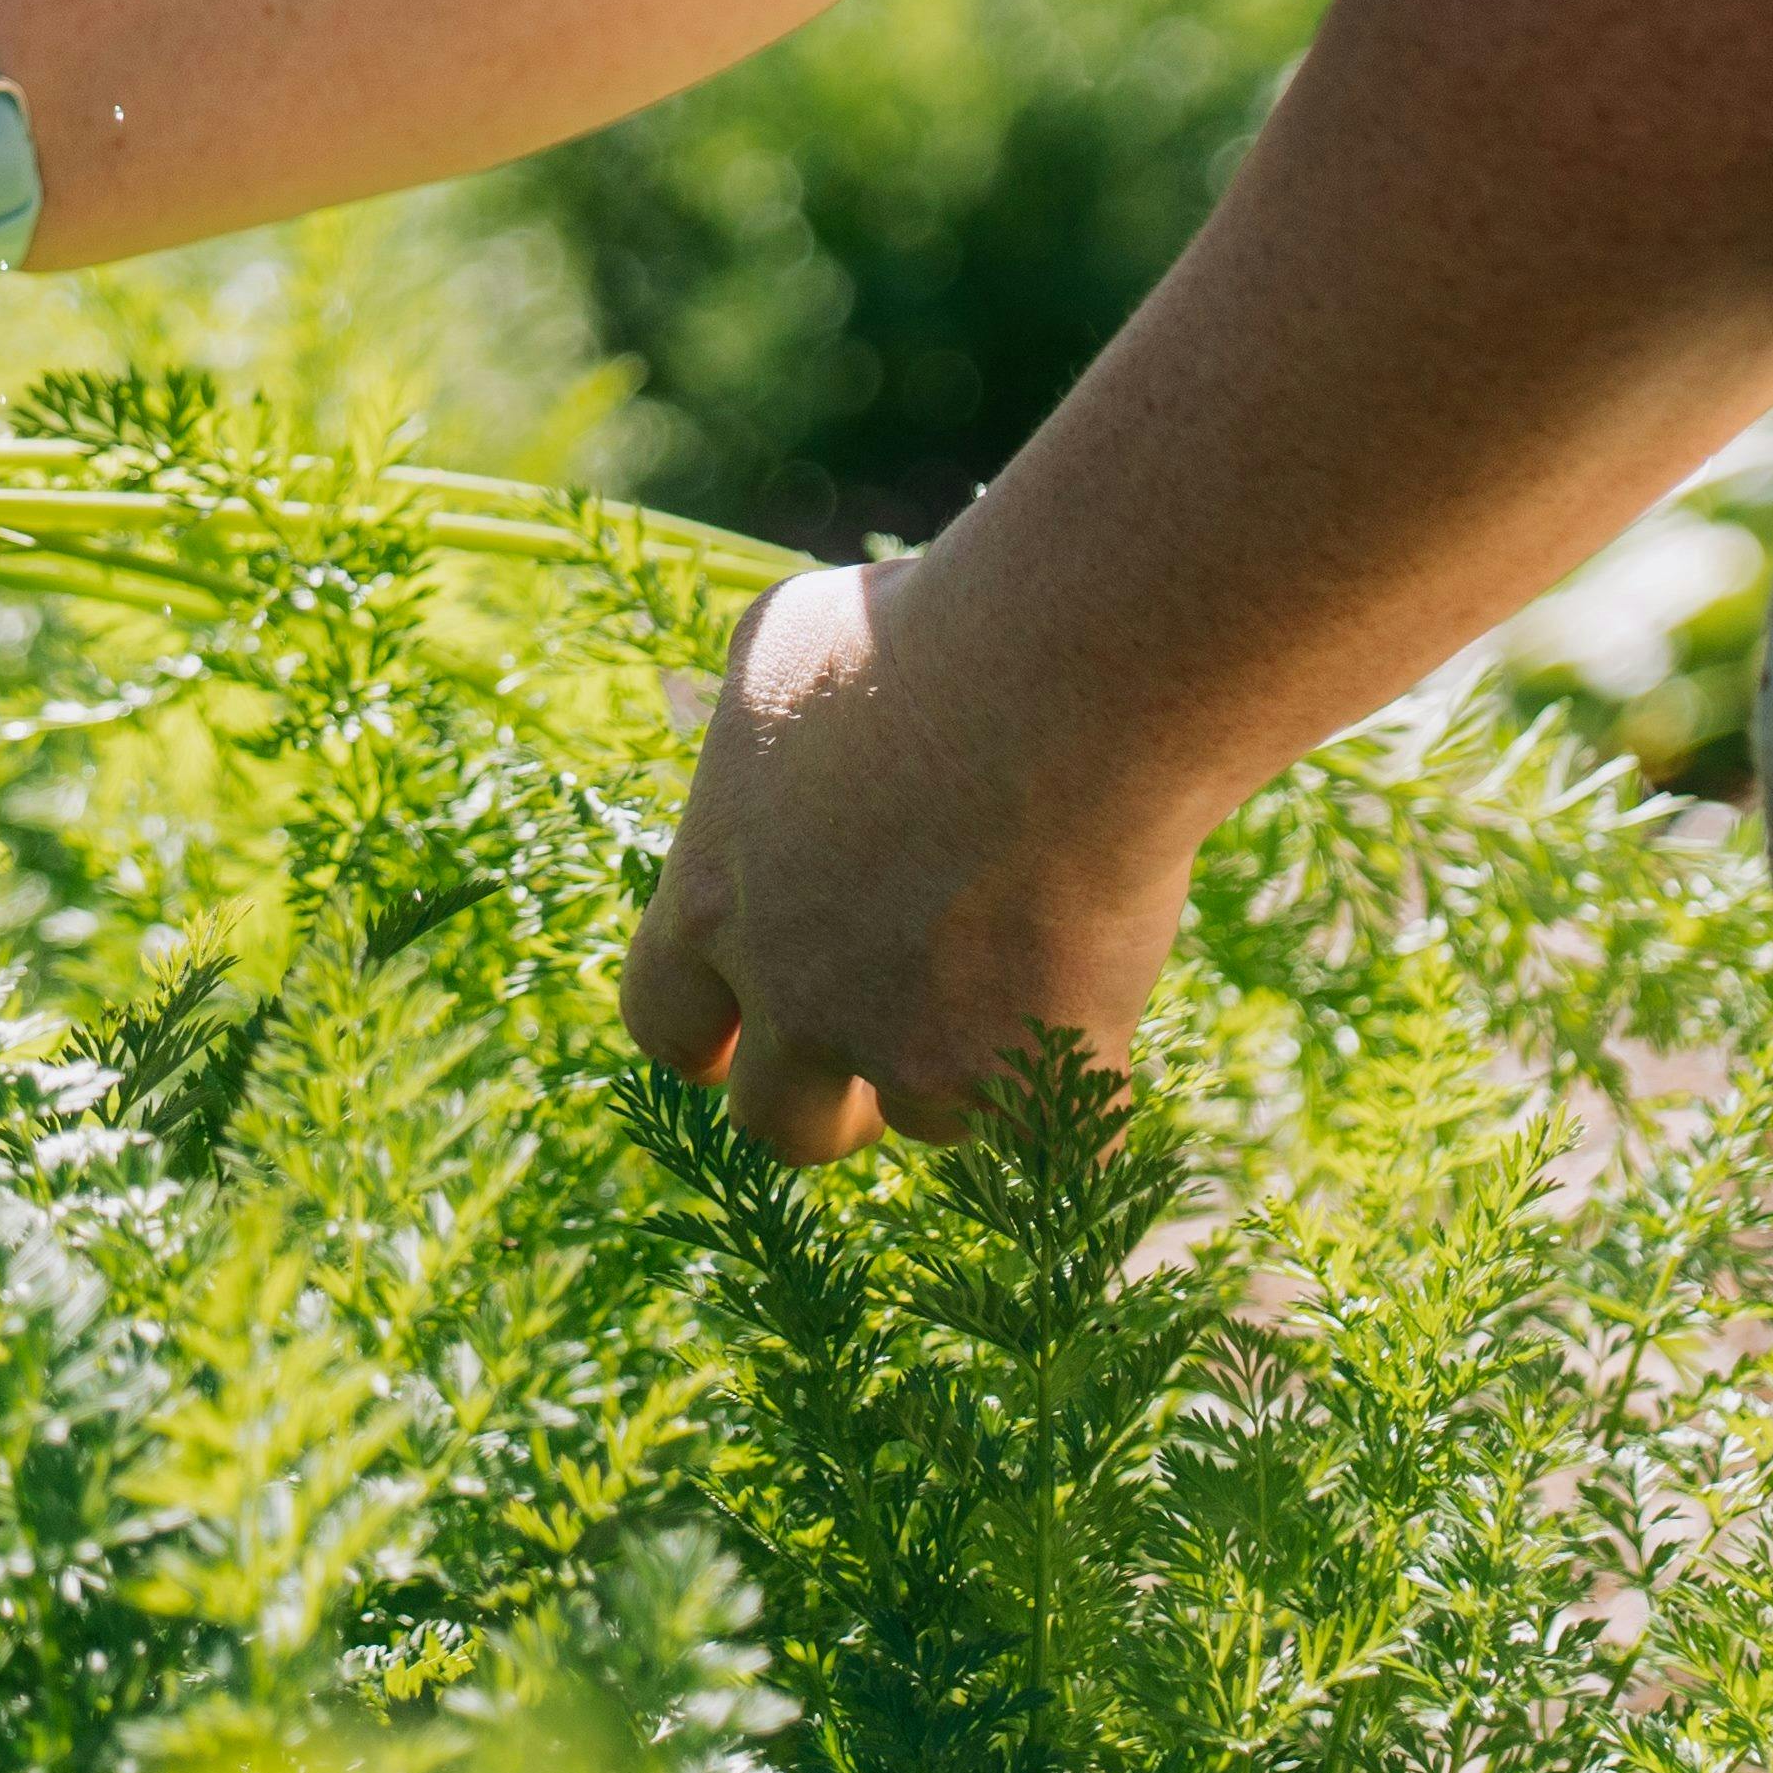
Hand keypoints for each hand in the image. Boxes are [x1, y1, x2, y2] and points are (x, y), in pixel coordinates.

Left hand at [615, 551, 1205, 1161]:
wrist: (1059, 679)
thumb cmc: (920, 634)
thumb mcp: (785, 646)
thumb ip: (760, 728)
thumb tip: (770, 732)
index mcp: (715, 900)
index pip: (663, 1026)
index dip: (712, 1041)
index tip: (746, 1042)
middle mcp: (796, 995)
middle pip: (782, 1126)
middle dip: (830, 1102)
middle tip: (889, 1049)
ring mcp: (915, 1046)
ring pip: (932, 1122)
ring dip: (969, 1074)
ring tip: (1022, 973)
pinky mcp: (1033, 1072)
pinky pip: (1064, 1139)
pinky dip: (1088, 1091)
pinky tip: (1109, 1010)